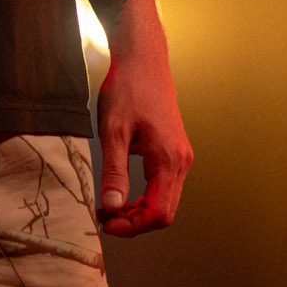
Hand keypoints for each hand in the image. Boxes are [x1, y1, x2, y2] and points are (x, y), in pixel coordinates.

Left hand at [97, 50, 192, 236]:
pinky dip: (144, 197)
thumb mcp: (113, 131)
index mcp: (169, 159)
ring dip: (139, 211)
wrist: (143, 60)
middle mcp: (181, 160)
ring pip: (165, 200)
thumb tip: (112, 206)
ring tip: (111, 207)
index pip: (159, 213)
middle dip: (135, 222)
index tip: (107, 224)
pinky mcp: (173, 150)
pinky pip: (164, 185)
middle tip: (106, 218)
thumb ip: (114, 172)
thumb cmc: (128, 88)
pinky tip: (123, 193)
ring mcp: (180, 155)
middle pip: (165, 212)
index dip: (132, 226)